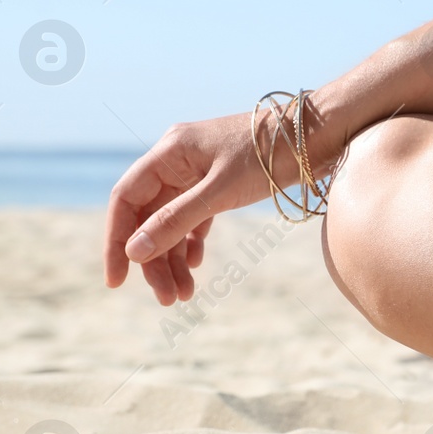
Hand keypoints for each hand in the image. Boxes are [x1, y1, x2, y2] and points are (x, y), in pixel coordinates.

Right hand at [104, 112, 282, 304]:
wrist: (316, 134)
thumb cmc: (270, 154)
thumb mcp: (220, 191)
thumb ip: (177, 219)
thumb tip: (135, 251)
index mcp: (169, 152)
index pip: (125, 199)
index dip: (116, 240)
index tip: (116, 280)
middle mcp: (177, 160)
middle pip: (149, 216)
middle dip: (154, 260)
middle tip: (167, 298)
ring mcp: (197, 171)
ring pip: (172, 220)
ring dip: (173, 257)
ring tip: (183, 295)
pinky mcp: (218, 181)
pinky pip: (194, 216)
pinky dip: (191, 241)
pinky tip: (195, 264)